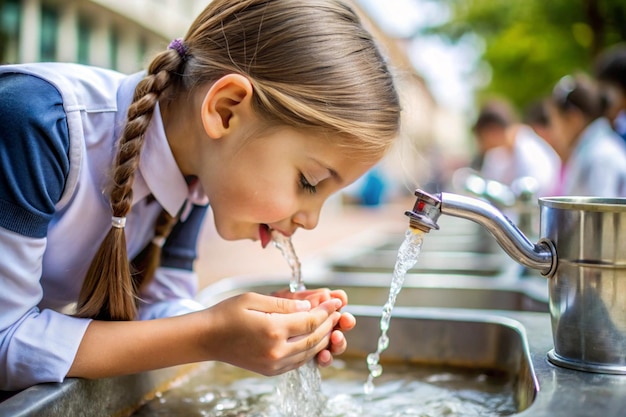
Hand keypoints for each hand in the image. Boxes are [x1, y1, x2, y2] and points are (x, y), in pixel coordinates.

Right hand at [202, 292, 341, 375]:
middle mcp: (276, 351)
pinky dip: (310, 350)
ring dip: (323, 338)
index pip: (310, 321)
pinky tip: (314, 338)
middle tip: (337, 312)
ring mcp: (273, 364)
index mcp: (272, 331)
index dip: (326, 311)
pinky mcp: (270, 371)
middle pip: (313, 338)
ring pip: (309, 352)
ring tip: (330, 323)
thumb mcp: (254, 300)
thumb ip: (284, 304)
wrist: (207, 338)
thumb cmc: (227, 314)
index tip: (336, 301)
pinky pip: (298, 361)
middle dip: (329, 323)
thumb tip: (308, 306)